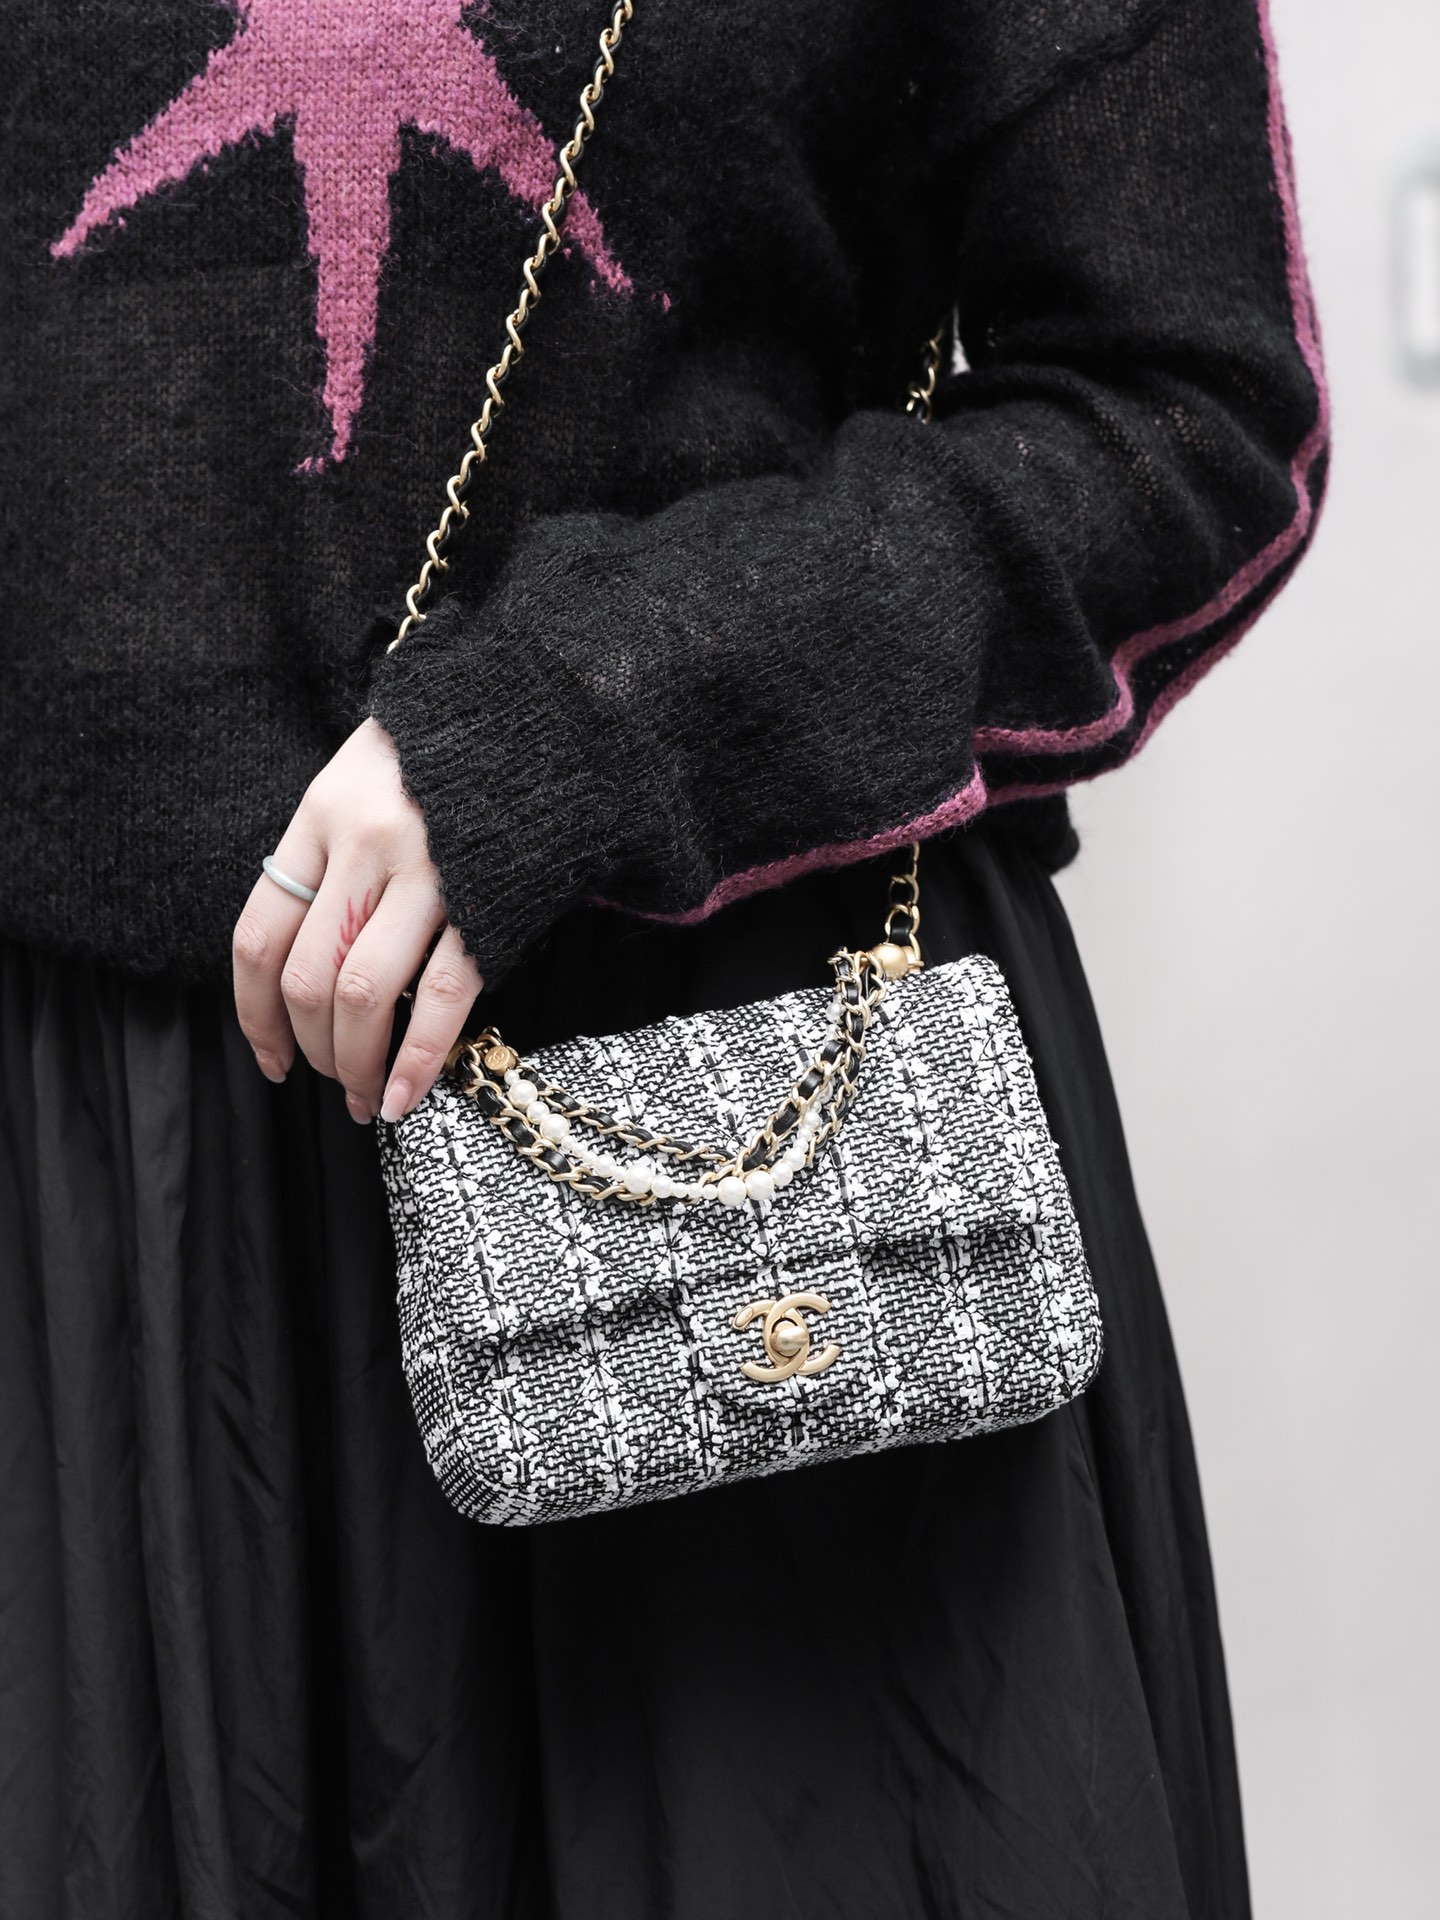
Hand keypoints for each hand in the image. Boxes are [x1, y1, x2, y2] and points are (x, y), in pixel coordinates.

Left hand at [232, 717, 482, 1123]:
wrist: (547, 708)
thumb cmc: (453, 753)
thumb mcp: (369, 779)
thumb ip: (335, 856)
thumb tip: (314, 967)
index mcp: (322, 814)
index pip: (258, 937)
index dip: (255, 1014)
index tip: (271, 1058)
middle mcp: (363, 843)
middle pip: (308, 978)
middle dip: (313, 1051)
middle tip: (332, 1083)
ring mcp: (426, 871)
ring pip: (363, 995)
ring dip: (359, 1064)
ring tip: (369, 1099)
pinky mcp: (486, 898)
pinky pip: (443, 995)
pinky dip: (419, 1056)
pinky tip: (409, 1093)